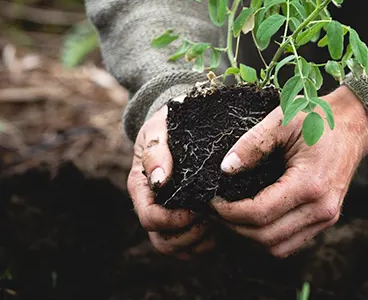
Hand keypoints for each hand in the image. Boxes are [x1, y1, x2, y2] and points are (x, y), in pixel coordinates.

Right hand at [127, 101, 215, 258]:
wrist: (184, 122)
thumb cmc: (169, 124)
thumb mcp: (159, 128)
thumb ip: (156, 150)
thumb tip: (159, 180)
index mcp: (142, 188)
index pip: (150, 218)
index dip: (172, 220)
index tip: (195, 208)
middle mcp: (152, 206)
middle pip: (162, 240)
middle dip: (187, 234)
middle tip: (210, 217)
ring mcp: (169, 216)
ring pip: (176, 248)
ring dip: (197, 242)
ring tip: (216, 223)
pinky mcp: (187, 220)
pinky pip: (192, 247)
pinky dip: (206, 243)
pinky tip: (221, 228)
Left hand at [212, 86, 367, 257]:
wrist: (355, 123)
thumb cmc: (319, 118)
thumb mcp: (282, 121)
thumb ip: (252, 144)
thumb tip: (225, 169)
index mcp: (311, 184)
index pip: (260, 214)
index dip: (229, 212)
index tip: (211, 200)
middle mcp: (322, 208)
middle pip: (266, 237)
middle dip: (234, 227)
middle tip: (216, 209)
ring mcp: (327, 217)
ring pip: (279, 247)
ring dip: (250, 237)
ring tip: (232, 215)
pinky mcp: (327, 218)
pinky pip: (291, 242)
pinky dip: (269, 237)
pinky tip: (255, 217)